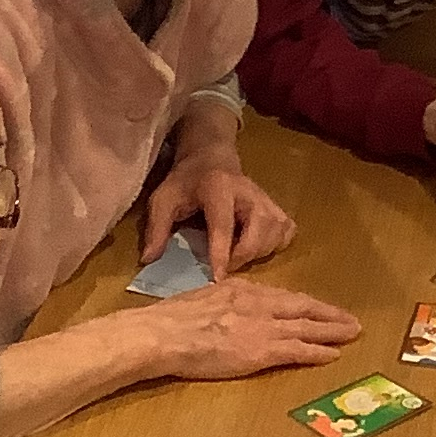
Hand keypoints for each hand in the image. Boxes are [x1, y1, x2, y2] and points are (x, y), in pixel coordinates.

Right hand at [139, 277, 360, 381]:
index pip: (281, 296)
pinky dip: (318, 352)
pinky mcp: (263, 349)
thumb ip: (222, 303)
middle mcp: (259, 302)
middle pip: (302, 307)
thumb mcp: (202, 299)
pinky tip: (333, 355)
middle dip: (328, 314)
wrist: (163, 333)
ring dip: (333, 330)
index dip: (303, 304)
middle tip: (350, 319)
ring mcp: (263, 326)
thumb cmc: (171, 320)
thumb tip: (226, 309)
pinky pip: (298, 350)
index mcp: (242, 289)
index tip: (317, 307)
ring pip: (307, 327)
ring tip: (352, 333)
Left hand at [144, 104, 294, 273]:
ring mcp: (266, 199)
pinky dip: (275, 245)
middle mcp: (248, 192)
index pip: (223, 224)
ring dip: (259, 252)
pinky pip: (287, 231)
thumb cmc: (185, 182)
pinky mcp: (277, 206)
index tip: (218, 278)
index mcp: (218, 188)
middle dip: (244, 255)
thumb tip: (148, 261)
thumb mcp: (163, 200)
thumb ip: (156, 229)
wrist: (211, 158)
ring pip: (276, 231)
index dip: (221, 252)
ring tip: (238, 258)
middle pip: (259, 228)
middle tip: (225, 268)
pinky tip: (257, 248)